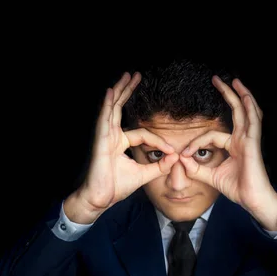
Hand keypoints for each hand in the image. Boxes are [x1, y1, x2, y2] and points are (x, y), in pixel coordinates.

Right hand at [67, 72, 178, 221]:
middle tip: (136, 76)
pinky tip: (110, 92)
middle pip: (120, 109)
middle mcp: (112, 136)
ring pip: (112, 108)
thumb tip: (176, 157)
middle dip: (128, 91)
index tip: (172, 152)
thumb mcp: (144, 175)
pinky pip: (104, 120)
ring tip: (126, 76)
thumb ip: (159, 166)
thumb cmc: (116, 187)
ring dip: (120, 91)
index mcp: (120, 143)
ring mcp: (105, 137)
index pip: (143, 134)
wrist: (100, 199)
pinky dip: (107, 105)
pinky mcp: (101, 141)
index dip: (159, 141)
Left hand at [179, 76, 276, 218]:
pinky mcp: (253, 143)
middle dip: (227, 95)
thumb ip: (196, 169)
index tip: (184, 155)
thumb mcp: (211, 177)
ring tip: (234, 80)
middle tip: (216, 79)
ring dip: (240, 95)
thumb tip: (181, 161)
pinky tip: (244, 96)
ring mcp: (249, 140)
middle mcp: (242, 139)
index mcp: (234, 146)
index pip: (211, 136)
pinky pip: (252, 121)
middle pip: (236, 111)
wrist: (252, 200)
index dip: (196, 143)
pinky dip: (249, 107)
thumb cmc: (238, 189)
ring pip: (246, 111)